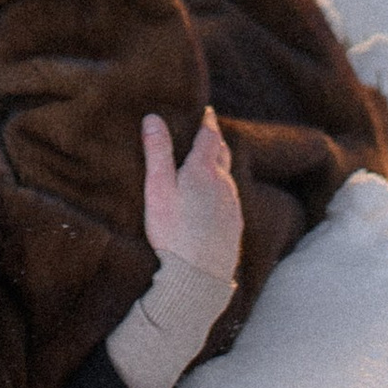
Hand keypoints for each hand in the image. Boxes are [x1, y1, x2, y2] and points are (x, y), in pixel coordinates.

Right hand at [140, 112, 241, 288]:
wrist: (199, 275)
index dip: (208, 122)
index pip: (210, 136)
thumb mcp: (158, 189)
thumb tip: (153, 118)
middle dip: (216, 142)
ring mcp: (233, 206)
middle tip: (208, 134)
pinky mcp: (235, 225)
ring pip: (228, 178)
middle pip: (223, 154)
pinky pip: (231, 199)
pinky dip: (222, 191)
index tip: (207, 112)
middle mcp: (224, 184)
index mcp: (204, 171)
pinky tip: (214, 201)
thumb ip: (157, 153)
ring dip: (219, 167)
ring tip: (209, 165)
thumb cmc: (173, 231)